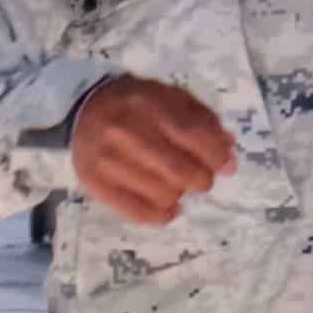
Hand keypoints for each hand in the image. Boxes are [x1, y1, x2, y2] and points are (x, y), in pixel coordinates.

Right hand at [71, 76, 237, 226]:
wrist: (84, 108)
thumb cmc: (138, 104)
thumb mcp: (171, 97)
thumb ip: (203, 121)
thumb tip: (228, 154)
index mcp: (149, 103)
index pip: (193, 134)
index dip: (216, 155)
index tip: (227, 166)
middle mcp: (125, 130)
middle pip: (180, 170)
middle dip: (201, 179)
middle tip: (201, 178)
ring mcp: (106, 159)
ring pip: (163, 195)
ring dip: (179, 194)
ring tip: (175, 184)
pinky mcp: (93, 182)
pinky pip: (137, 212)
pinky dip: (161, 215)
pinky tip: (168, 208)